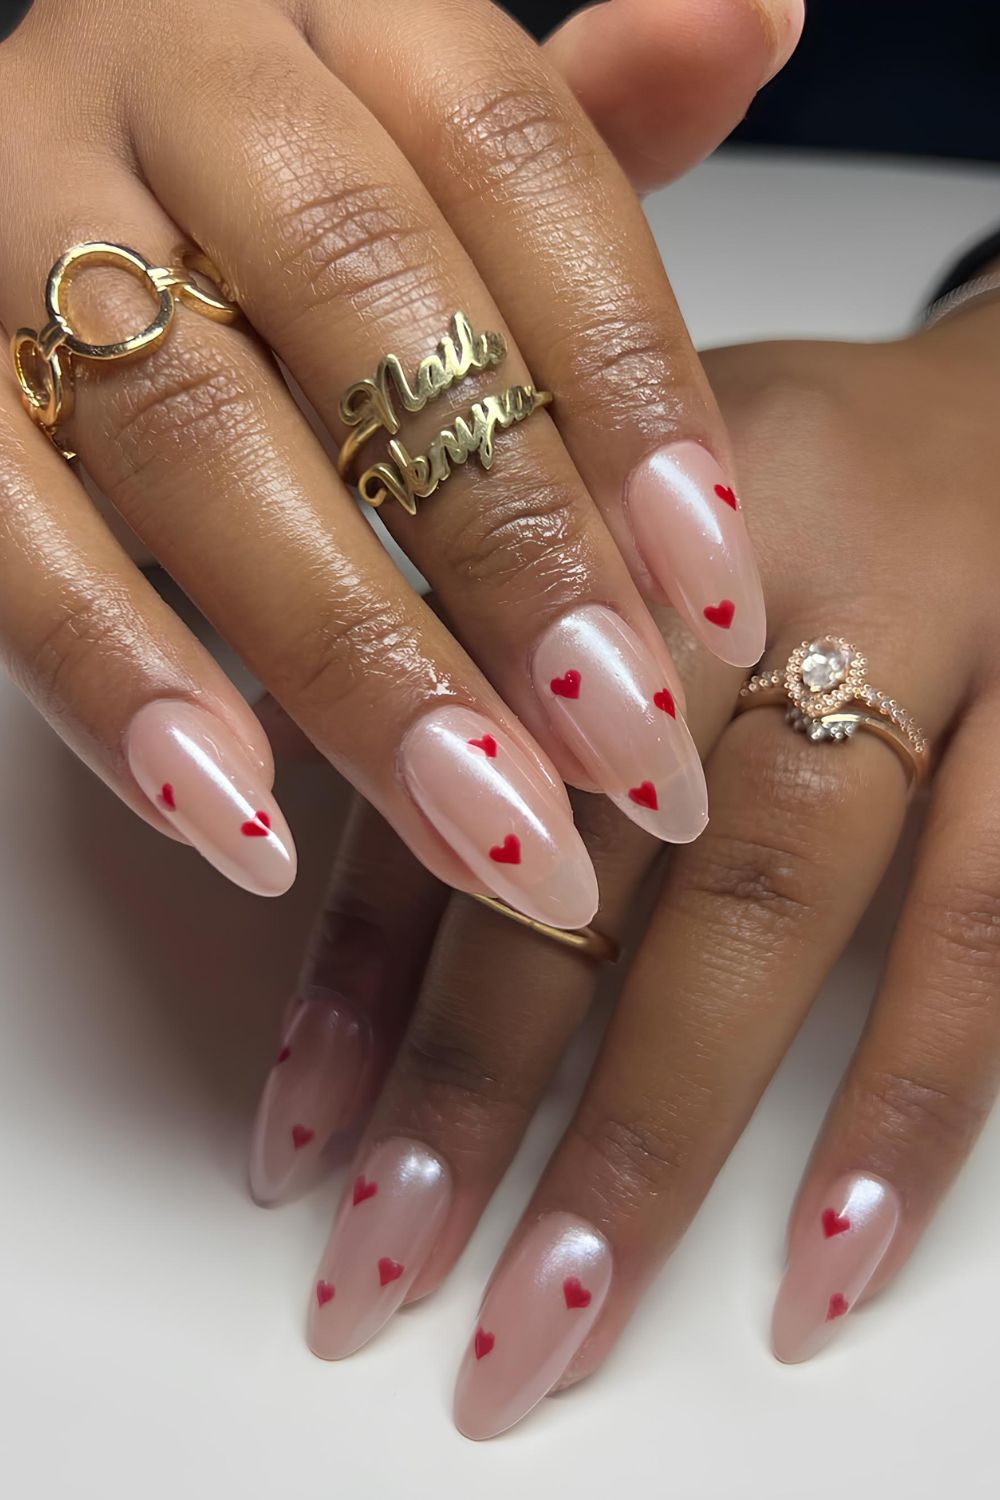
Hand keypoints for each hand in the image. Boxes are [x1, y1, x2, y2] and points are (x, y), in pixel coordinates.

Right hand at [0, 0, 799, 927]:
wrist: (69, 188)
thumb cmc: (300, 197)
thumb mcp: (435, 149)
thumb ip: (583, 122)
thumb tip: (756, 16)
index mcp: (336, 10)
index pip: (519, 160)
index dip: (633, 386)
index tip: (721, 599)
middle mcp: (169, 77)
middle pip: (360, 294)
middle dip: (512, 551)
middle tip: (626, 751)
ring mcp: (13, 211)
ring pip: (187, 429)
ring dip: (350, 654)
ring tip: (484, 826)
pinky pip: (4, 530)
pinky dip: (118, 677)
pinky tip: (241, 817)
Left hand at [250, 296, 999, 1434]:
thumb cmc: (773, 481)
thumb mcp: (595, 496)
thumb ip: (452, 636)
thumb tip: (270, 796)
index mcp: (604, 509)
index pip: (447, 758)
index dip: (362, 968)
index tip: (298, 1156)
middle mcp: (754, 567)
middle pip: (596, 842)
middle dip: (483, 1083)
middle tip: (392, 1276)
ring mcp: (928, 646)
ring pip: (779, 902)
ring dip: (658, 1127)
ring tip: (556, 1314)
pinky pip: (993, 924)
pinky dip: (913, 1098)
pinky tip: (827, 1256)